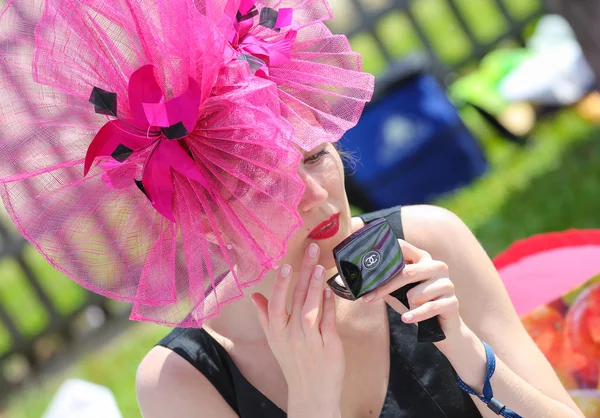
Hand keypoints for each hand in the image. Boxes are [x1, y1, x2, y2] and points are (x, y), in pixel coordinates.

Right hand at [251, 243, 344, 415]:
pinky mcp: (329, 345)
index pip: (275, 304)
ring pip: (311, 309)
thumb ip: (265, 316)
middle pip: (297, 299)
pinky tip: (330, 290)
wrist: (311, 393)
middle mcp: (291, 335)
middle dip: (304, 272)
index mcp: (277, 332)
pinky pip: (328, 321)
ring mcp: (310, 340)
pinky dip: (329, 305)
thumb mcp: (274, 340)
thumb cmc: (293, 363)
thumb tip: (253, 296)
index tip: (285, 265)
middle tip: (311, 250)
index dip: (280, 285)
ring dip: (315, 287)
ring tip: (320, 267)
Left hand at [363, 239, 463, 346]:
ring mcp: (447, 284)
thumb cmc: (418, 305)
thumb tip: (364, 280)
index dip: (386, 256)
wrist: (443, 329)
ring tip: (413, 308)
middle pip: (406, 273)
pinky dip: (415, 315)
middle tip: (368, 299)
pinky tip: (407, 319)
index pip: (403, 247)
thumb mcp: (400, 292)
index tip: (368, 268)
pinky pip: (428, 308)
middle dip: (385, 287)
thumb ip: (387, 283)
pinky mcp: (453, 302)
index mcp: (424, 258)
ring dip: (408, 305)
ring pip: (415, 294)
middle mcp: (437, 266)